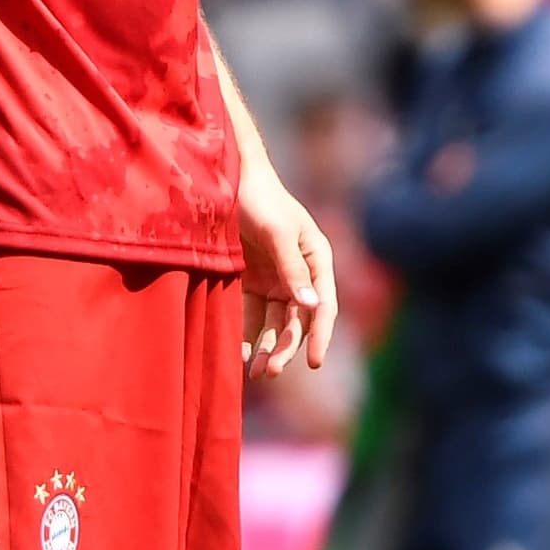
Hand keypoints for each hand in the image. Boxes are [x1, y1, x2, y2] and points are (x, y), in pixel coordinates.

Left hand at [237, 166, 336, 380]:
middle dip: (287, 348)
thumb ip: (293, 269)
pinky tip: (240, 353)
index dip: (320, 335)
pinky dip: (250, 336)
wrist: (225, 177)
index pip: (324, 304)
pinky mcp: (252, 282)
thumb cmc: (259, 198)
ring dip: (269, 348)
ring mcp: (276, 279)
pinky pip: (254, 316)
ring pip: (277, 323)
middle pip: (299, 320)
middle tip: (269, 372)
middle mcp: (300, 273)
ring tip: (255, 372)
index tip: (314, 363)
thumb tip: (311, 307)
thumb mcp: (277, 232)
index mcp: (316, 258)